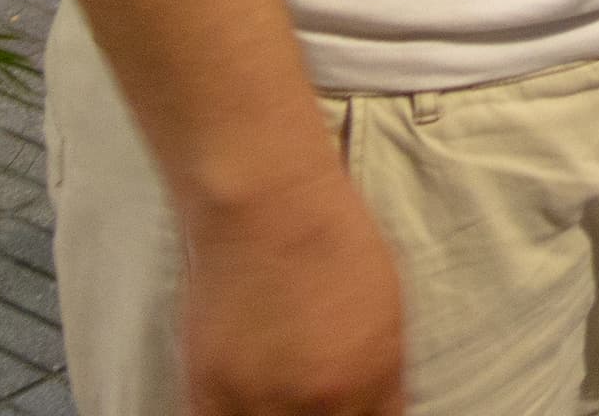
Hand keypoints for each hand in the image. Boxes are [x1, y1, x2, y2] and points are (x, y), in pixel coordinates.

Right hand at [178, 165, 406, 414]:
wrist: (267, 203)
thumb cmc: (330, 236)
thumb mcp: (387, 308)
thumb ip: (384, 373)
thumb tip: (379, 408)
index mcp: (375, 378)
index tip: (349, 411)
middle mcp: (322, 399)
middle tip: (308, 400)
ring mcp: (263, 400)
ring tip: (274, 398)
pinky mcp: (210, 392)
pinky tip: (239, 404)